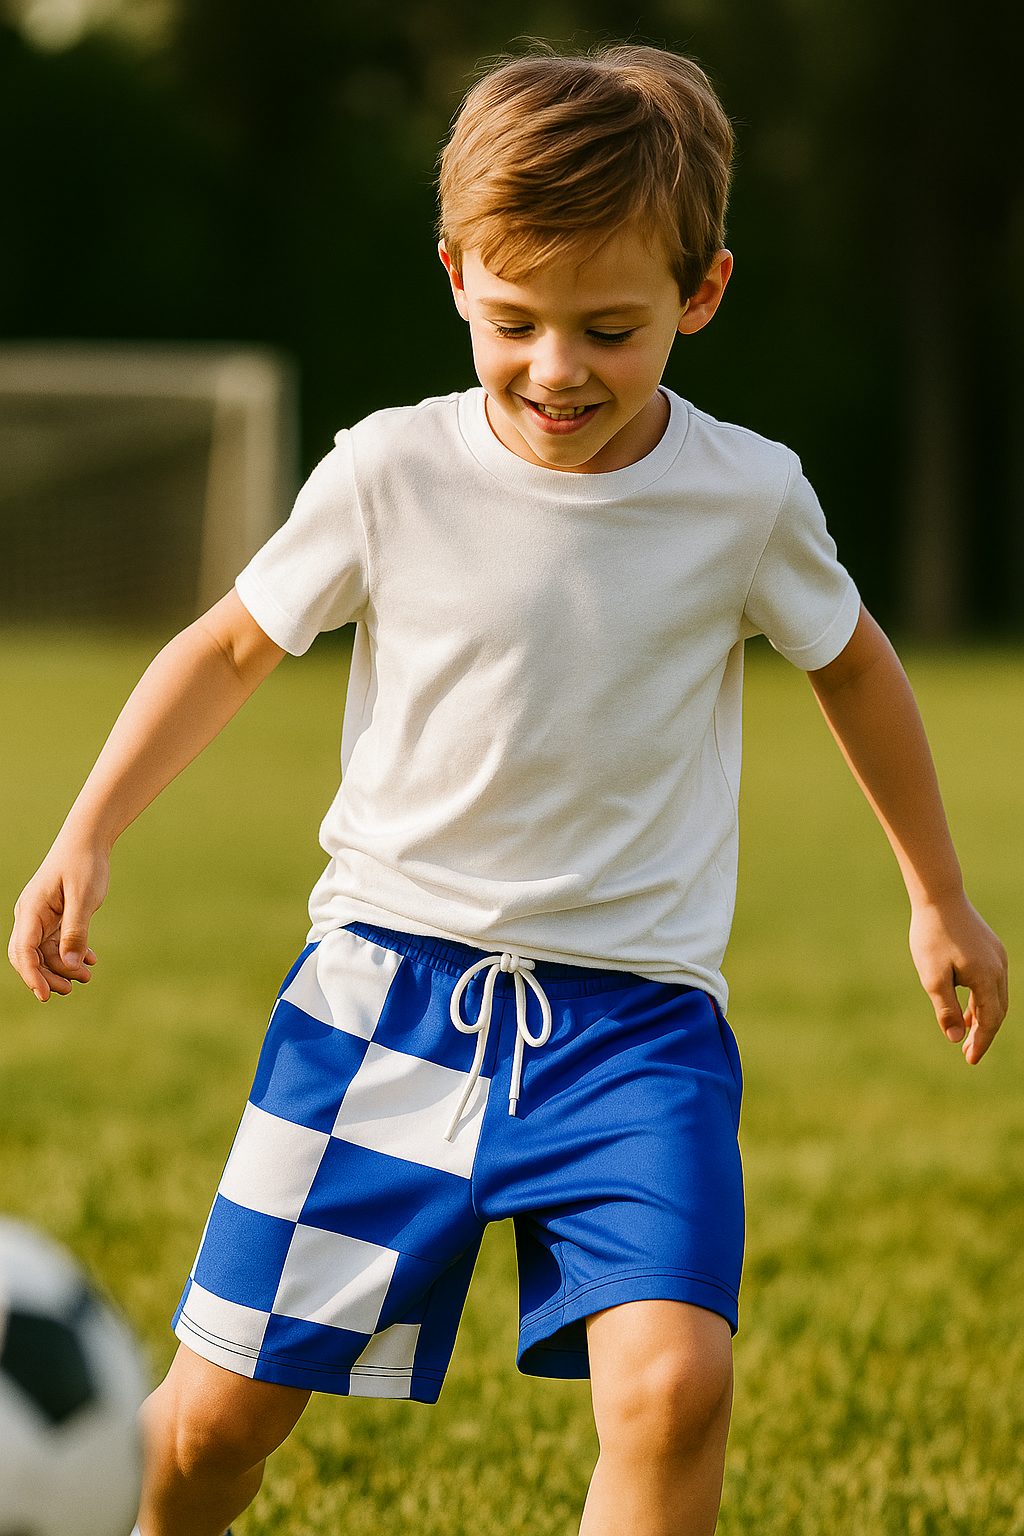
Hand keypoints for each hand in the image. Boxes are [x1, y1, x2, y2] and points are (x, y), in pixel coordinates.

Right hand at [8, 841, 108, 1001]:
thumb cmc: (84, 865)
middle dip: (48, 976)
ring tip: (88, 975)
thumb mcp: (84, 899)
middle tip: (72, 988)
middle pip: (30, 956)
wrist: (87, 841)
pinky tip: (91, 960)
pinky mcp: (55, 916)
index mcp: (31, 911)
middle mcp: (31, 916)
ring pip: (45, 952)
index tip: (46, 995)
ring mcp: (41, 917)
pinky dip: (72, 953)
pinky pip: (57, 942)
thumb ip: (76, 931)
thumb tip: (69, 963)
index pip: (23, 951)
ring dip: (64, 966)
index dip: (32, 976)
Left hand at [908, 891, 1008, 1063]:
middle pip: (998, 1011)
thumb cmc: (932, 936)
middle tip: (969, 1053)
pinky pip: (993, 982)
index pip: (990, 1020)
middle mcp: (999, 968)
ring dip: (984, 1016)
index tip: (971, 1060)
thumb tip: (957, 1038)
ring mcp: (998, 957)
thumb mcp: (932, 976)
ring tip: (968, 1033)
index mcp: (987, 978)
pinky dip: (983, 999)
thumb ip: (946, 1008)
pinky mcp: (992, 949)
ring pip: (996, 996)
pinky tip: (969, 1006)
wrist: (939, 896)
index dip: (981, 1042)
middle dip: (984, 1033)